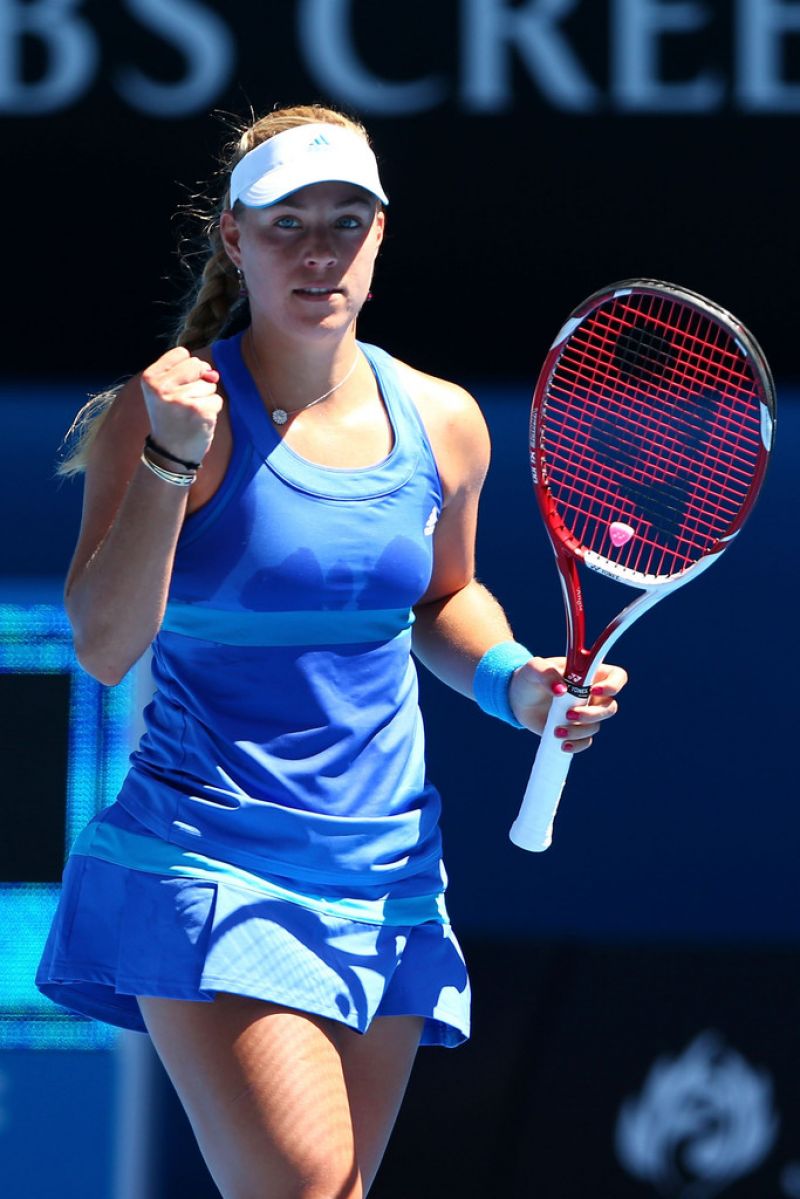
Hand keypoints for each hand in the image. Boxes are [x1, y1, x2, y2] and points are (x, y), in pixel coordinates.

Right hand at [140, 346, 222, 464]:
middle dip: (199, 381)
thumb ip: (187, 374)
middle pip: (197, 365)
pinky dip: (212, 410)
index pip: (182, 353)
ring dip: (205, 398)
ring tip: (190, 414)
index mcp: (150, 378)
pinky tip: (198, 422)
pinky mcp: (199, 411)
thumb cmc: (171, 417)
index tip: (178, 387)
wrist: (169, 452)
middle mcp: (162, 387)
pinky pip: (217, 400)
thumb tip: (212, 374)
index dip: (187, 369)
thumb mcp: (165, 391)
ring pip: (209, 384)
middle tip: (185, 403)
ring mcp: (181, 399)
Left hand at [508, 656, 627, 751]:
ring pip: (596, 726)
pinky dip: (576, 744)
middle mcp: (592, 695)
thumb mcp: (533, 669)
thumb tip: (561, 690)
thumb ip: (546, 674)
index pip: (617, 677)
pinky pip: (586, 740)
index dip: (613, 685)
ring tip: (556, 731)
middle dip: (592, 714)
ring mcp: (585, 713)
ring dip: (579, 731)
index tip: (594, 691)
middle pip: (610, 707)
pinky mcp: (575, 730)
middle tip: (569, 715)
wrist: (517, 699)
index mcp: (590, 674)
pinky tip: (562, 745)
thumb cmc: (529, 677)